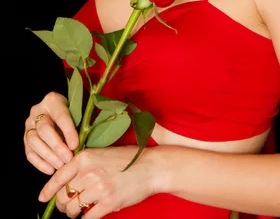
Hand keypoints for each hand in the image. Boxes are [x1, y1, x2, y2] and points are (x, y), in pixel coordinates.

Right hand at [24, 92, 78, 174]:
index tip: (75, 145)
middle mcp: (37, 110)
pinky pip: (29, 152)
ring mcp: (29, 124)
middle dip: (57, 146)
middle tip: (68, 159)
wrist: (58, 112)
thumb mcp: (78, 112)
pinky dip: (39, 163)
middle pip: (44, 129)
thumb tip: (84, 143)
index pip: (61, 116)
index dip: (68, 132)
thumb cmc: (73, 113)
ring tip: (60, 166)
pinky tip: (50, 170)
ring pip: (33, 141)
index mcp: (53, 100)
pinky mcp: (25, 138)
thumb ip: (81, 124)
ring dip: (47, 156)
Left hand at [38, 145, 155, 217]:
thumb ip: (84, 163)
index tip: (42, 198)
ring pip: (73, 208)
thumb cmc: (129, 158)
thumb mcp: (102, 153)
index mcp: (85, 157)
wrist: (151, 167)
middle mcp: (88, 172)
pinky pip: (88, 217)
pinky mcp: (108, 203)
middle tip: (64, 206)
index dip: (48, 190)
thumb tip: (68, 179)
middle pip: (63, 195)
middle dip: (61, 204)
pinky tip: (87, 216)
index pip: (59, 176)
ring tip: (75, 212)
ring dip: (71, 212)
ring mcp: (98, 188)